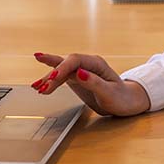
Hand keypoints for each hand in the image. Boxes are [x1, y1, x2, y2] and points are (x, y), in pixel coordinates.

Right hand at [32, 52, 150, 116]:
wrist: (127, 102)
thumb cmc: (122, 98)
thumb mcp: (110, 93)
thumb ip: (95, 83)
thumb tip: (79, 73)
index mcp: (96, 63)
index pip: (75, 60)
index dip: (62, 68)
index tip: (53, 79)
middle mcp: (87, 64)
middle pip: (65, 64)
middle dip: (52, 75)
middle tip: (42, 87)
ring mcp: (81, 70)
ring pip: (61, 70)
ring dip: (48, 78)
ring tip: (36, 86)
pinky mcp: (77, 78)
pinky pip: (61, 76)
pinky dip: (50, 81)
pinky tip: (39, 83)